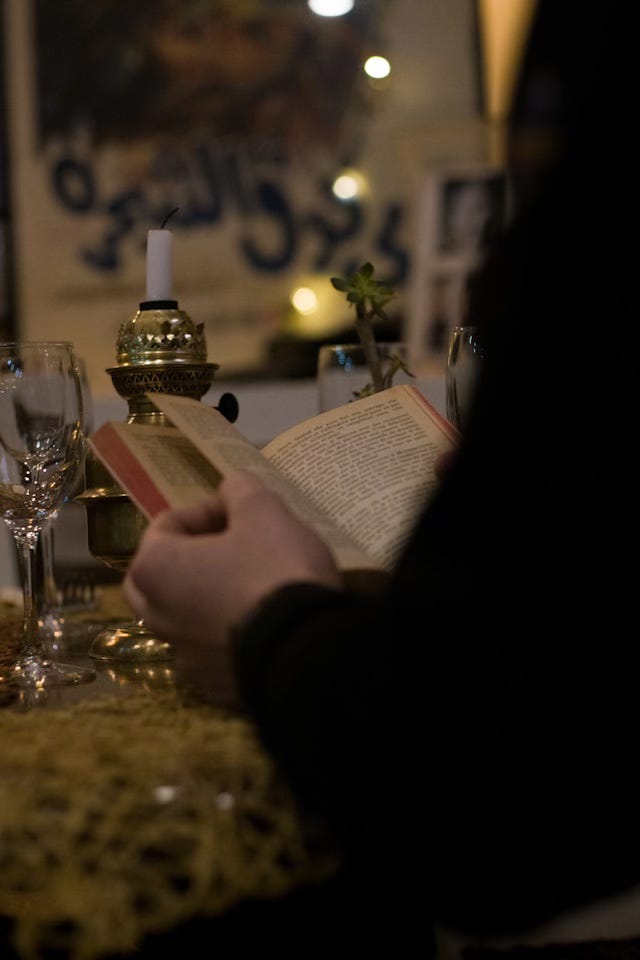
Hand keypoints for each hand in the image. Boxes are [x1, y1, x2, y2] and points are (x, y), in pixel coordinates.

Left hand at [123, 470, 340, 703]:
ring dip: (210, 595)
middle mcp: (157, 618)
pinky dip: (230, 634)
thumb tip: (233, 488)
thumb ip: (240, 490)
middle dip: (195, 555)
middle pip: (163, 575)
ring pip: (187, 616)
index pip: (168, 524)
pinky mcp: (215, 688)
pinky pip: (214, 651)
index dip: (207, 508)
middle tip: (234, 544)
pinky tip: (263, 624)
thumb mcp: (264, 510)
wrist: (309, 653)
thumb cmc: (275, 570)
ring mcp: (185, 659)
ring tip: (252, 583)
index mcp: (154, 571)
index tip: (242, 509)